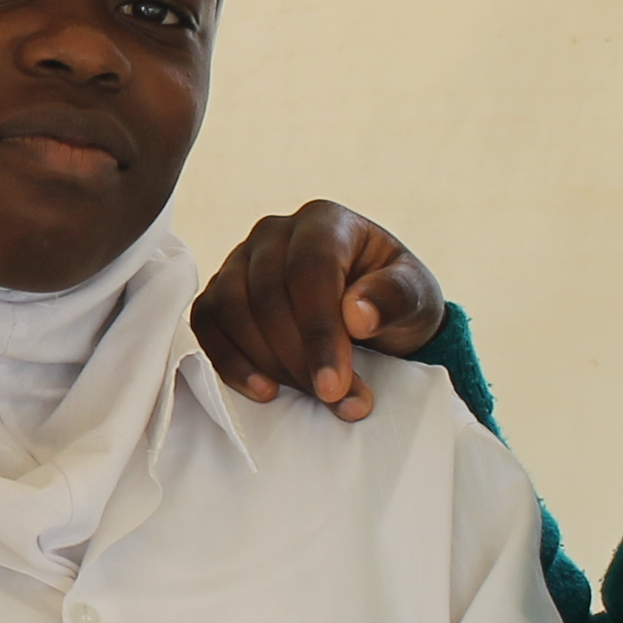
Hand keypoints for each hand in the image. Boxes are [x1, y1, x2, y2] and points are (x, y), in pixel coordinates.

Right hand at [194, 199, 442, 418]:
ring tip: (310, 396)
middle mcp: (274, 232)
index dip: (319, 331)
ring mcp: (240, 260)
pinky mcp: (220, 292)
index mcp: (324, 222)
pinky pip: (207, 323)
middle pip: (267, 295)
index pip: (309, 270)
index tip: (335, 385)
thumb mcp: (416, 296)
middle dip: (298, 358)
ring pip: (231, 310)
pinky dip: (229, 361)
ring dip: (267, 363)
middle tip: (334, 400)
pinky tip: (263, 391)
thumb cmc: (392, 299)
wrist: (370, 313)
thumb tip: (356, 315)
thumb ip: (395, 298)